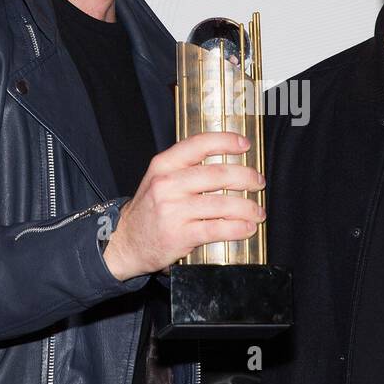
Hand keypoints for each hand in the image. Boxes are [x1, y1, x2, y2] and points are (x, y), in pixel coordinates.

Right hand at [102, 131, 264, 280]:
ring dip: (247, 207)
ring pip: (221, 204)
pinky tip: (247, 228)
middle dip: (246, 177)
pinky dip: (237, 228)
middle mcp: (167, 184)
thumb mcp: (159, 180)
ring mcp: (173, 210)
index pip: (199, 144)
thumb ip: (186, 168)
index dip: (226, 141)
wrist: (125, 242)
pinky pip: (216, 229)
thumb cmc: (149, 210)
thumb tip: (227, 161)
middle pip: (218, 174)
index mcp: (163, 165)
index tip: (245, 145)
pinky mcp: (179, 235)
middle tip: (258, 182)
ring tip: (257, 211)